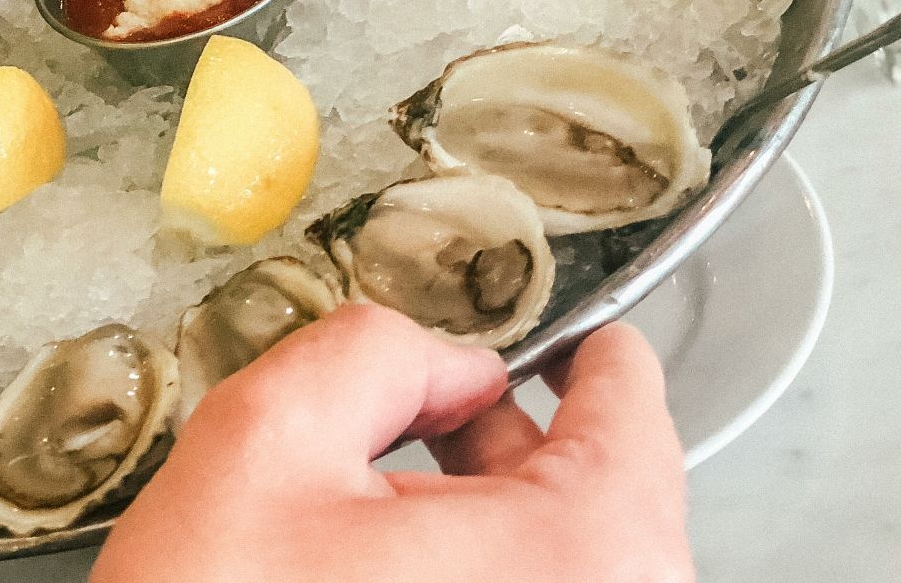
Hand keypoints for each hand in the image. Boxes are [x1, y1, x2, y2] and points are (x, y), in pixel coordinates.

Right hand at [93, 305, 691, 582]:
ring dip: (485, 520)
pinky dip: (472, 578)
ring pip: (556, 564)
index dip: (587, 357)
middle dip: (510, 442)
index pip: (631, 416)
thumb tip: (443, 361)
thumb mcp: (269, 437)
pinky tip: (385, 572)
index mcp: (578, 554)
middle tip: (435, 411)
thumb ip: (375, 353)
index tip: (569, 341)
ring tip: (386, 504)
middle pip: (597, 498)